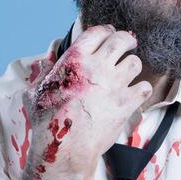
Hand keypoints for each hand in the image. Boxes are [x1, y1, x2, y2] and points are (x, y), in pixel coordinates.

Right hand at [26, 24, 152, 176]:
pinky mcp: (126, 103)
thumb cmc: (47, 123)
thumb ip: (44, 74)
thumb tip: (46, 64)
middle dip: (126, 39)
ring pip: (135, 62)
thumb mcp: (36, 92)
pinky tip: (134, 92)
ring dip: (132, 65)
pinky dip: (141, 89)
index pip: (96, 32)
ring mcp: (114, 84)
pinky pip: (144, 87)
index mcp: (74, 59)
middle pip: (121, 40)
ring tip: (128, 71)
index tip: (109, 33)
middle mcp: (97, 67)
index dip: (105, 30)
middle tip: (129, 43)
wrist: (64, 149)